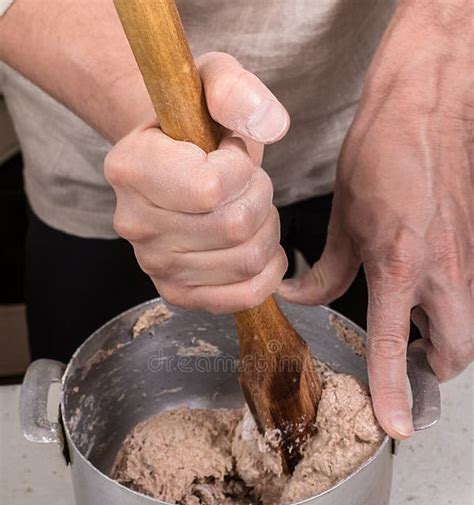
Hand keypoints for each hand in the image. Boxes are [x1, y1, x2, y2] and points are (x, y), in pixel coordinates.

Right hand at [104, 52, 288, 312]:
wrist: (171, 159)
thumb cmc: (193, 122)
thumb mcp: (211, 80)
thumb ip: (235, 90)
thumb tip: (269, 127)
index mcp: (129, 168)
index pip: (209, 188)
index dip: (241, 168)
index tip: (232, 152)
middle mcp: (132, 223)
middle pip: (234, 228)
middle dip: (259, 198)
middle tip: (247, 182)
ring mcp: (153, 265)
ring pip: (246, 261)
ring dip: (266, 231)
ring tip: (249, 208)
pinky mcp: (177, 293)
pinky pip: (242, 297)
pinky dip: (267, 273)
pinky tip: (259, 245)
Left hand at [279, 0, 472, 438]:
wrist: (429, 105)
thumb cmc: (383, 153)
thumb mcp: (344, 218)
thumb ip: (326, 272)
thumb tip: (301, 297)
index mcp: (401, 266)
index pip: (394, 346)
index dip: (392, 392)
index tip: (394, 425)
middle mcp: (443, 272)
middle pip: (455, 353)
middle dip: (431, 373)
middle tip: (403, 370)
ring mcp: (467, 260)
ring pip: (467, 327)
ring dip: (441, 342)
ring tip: (409, 335)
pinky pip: (467, 297)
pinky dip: (446, 311)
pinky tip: (420, 296)